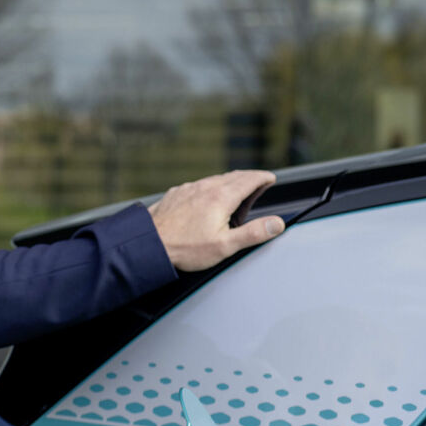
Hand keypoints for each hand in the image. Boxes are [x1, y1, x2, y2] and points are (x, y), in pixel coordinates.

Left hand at [149, 170, 284, 271]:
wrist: (148, 244)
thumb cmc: (184, 248)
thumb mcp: (225, 246)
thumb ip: (253, 233)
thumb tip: (277, 223)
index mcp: (220, 198)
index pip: (249, 180)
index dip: (263, 178)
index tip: (271, 178)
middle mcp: (204, 188)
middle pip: (233, 176)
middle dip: (249, 178)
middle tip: (258, 184)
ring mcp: (188, 189)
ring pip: (215, 179)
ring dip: (229, 182)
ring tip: (236, 192)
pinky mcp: (175, 194)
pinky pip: (198, 185)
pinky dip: (210, 187)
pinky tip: (208, 198)